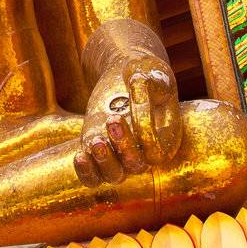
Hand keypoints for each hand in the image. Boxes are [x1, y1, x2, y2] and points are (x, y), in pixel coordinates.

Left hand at [74, 57, 181, 186]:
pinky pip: (93, 174)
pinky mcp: (100, 149)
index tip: (136, 107)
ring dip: (104, 162)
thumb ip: (145, 86)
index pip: (157, 152)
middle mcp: (144, 151)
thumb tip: (135, 95)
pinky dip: (86, 171)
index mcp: (166, 137)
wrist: (125, 72)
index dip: (146, 137)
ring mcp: (120, 152)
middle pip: (136, 166)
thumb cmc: (144, 72)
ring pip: (113, 175)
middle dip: (124, 147)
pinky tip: (80, 155)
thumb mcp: (148, 72)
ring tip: (96, 141)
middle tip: (114, 119)